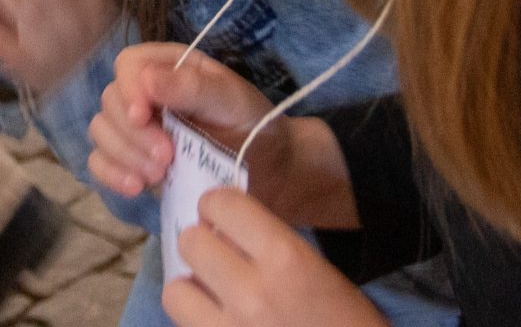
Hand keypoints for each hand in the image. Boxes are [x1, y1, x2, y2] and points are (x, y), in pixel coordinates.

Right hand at [90, 44, 357, 227]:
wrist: (271, 172)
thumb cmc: (255, 126)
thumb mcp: (232, 102)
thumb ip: (193, 88)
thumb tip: (146, 80)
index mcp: (169, 66)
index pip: (128, 65)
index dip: (129, 88)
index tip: (144, 115)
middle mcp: (146, 93)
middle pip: (111, 101)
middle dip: (133, 133)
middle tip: (167, 158)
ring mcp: (136, 129)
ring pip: (101, 132)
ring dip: (125, 155)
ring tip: (160, 175)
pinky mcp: (132, 162)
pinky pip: (101, 163)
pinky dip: (111, 175)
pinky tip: (137, 188)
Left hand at [163, 189, 387, 326]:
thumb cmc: (345, 321)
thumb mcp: (314, 269)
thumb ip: (266, 244)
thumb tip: (219, 228)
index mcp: (284, 258)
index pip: (220, 205)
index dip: (216, 207)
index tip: (221, 218)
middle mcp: (251, 292)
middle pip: (189, 243)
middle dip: (201, 245)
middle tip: (217, 257)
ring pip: (175, 292)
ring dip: (190, 290)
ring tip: (212, 297)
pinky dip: (197, 323)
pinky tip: (219, 323)